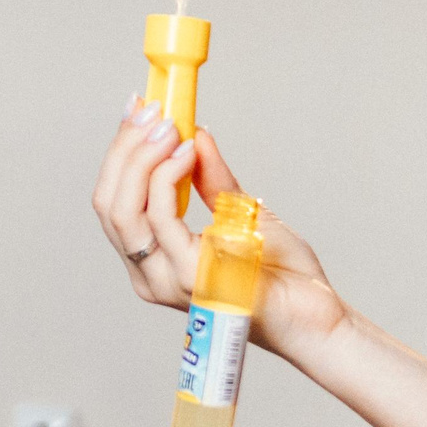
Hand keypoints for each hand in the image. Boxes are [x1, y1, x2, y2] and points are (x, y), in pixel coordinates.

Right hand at [91, 112, 347, 363]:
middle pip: (109, 204)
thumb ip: (212, 180)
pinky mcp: (191, 277)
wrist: (317, 316)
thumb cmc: (283, 276)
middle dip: (125, 149)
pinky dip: (167, 177)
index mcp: (154, 261)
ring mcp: (167, 279)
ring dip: (143, 158)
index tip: (137, 111)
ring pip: (125, 210)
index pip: (114, 202)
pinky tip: (186, 153)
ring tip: (171, 127)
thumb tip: (195, 135)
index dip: (119, 153)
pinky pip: (162, 218)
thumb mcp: (241, 213)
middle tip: (153, 112)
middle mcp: (150, 275)